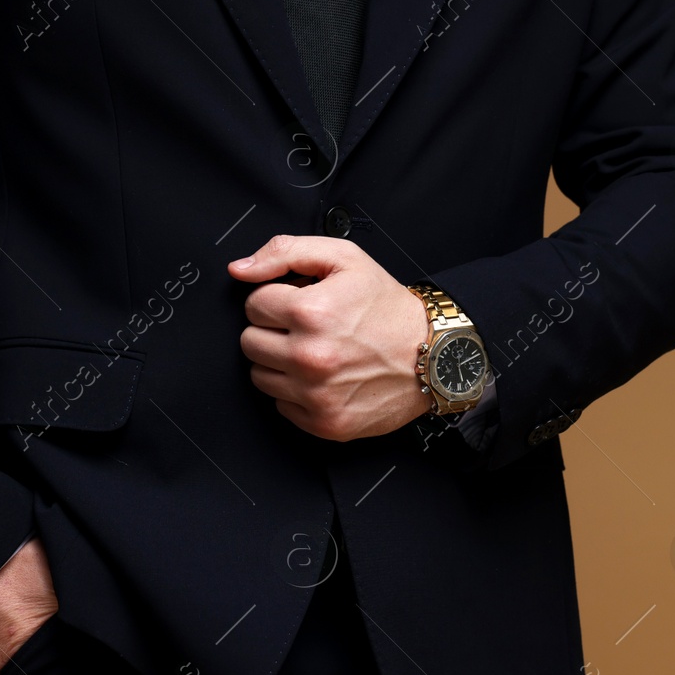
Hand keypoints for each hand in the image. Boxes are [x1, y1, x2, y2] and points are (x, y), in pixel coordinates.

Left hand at [232, 234, 431, 441]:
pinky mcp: (325, 422)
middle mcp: (310, 357)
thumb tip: (240, 270)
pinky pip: (281, 405)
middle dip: (273, 330)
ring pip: (259, 376)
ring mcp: (316, 394)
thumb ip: (285, 252)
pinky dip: (297, 391)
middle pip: (249, 342)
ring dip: (280, 362)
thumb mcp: (344, 259)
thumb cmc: (389, 308)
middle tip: (307, 328)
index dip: (277, 299)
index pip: (253, 305)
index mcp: (311, 312)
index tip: (300, 303)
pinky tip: (324, 376)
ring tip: (315, 351)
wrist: (434, 355)